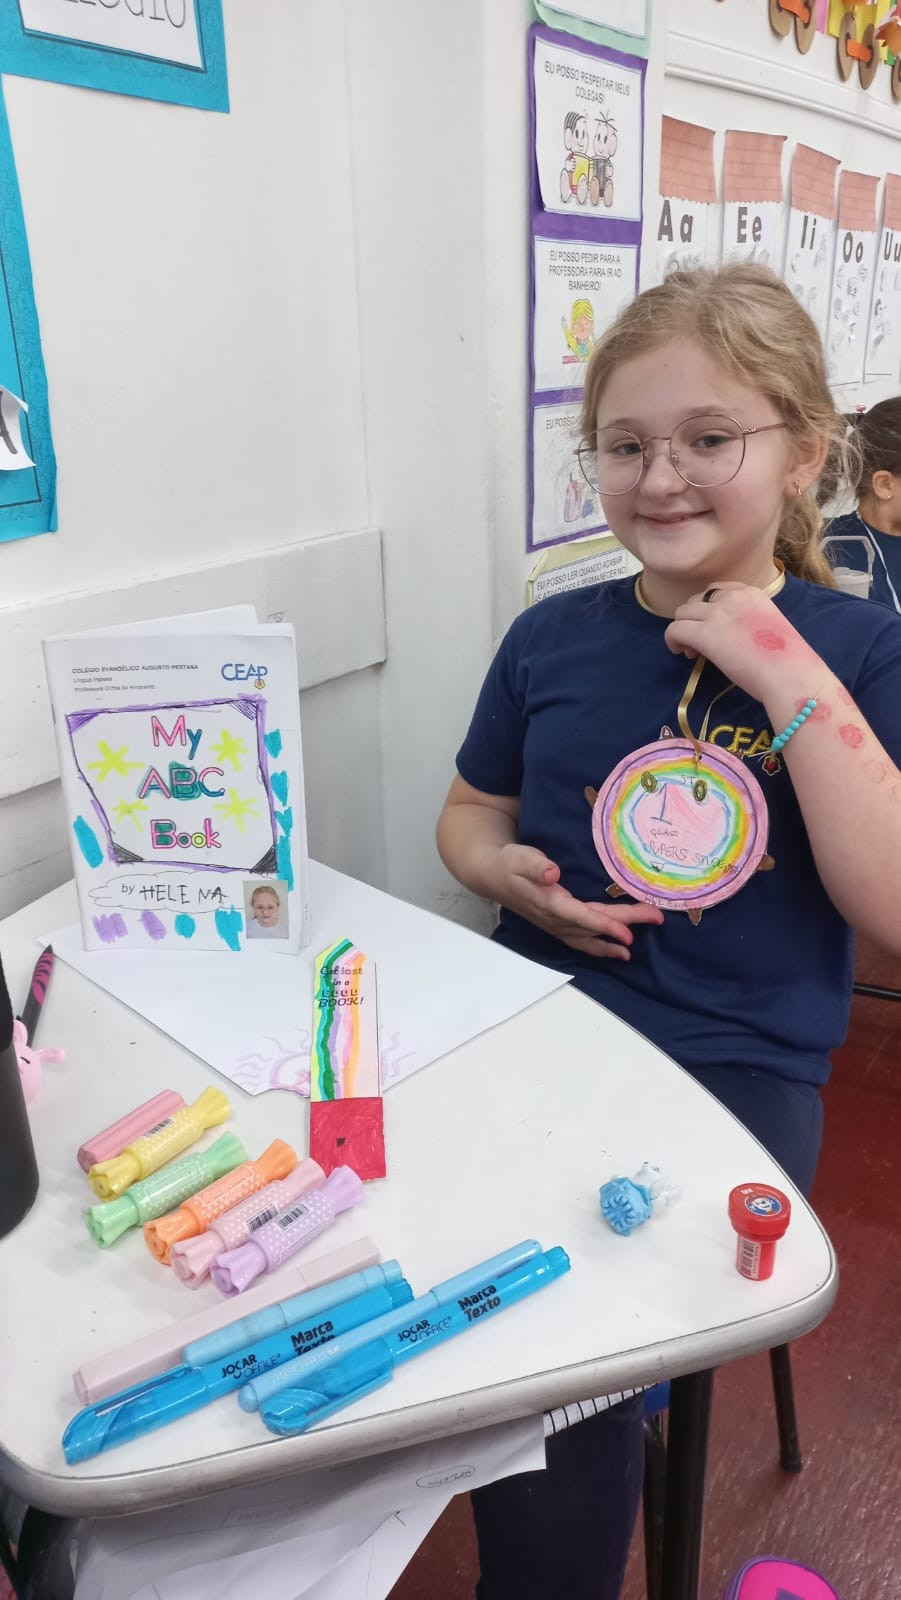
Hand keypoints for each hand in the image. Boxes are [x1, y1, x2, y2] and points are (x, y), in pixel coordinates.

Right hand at [486, 843, 663, 960]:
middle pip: (593, 926)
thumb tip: (553, 872)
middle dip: (625, 925)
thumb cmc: (510, 863)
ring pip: (588, 938)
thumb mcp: (521, 857)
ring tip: (633, 951)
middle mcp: (554, 919)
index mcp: (549, 902)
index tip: (628, 933)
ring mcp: (555, 925)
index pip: (582, 916)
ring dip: (612, 944)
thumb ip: (537, 865)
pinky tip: (616, 951)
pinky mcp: (557, 925)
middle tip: (656, 919)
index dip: (606, 925)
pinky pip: (581, 940)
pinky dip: (599, 947)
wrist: (492, 875)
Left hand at [663, 583, 818, 703]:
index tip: (714, 627)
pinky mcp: (705, 634)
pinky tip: (682, 653)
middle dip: (694, 619)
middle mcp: (733, 597)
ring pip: (682, 612)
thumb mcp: (771, 627)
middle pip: (696, 599)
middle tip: (701, 643)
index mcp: (752, 593)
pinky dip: (673, 640)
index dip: (709, 608)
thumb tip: (732, 636)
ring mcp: (717, 614)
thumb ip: (749, 622)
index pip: (717, 589)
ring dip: (683, 630)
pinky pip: (675, 630)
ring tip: (692, 651)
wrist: (790, 675)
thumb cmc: (788, 660)